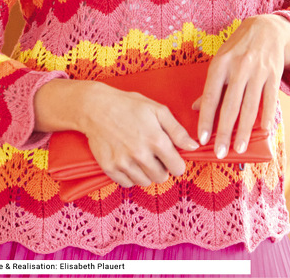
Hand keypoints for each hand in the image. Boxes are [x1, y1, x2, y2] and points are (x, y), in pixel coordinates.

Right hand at [80, 84, 199, 188]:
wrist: (95, 107)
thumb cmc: (128, 105)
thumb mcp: (157, 110)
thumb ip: (177, 130)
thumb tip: (194, 147)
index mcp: (156, 140)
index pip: (178, 168)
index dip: (177, 162)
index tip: (170, 155)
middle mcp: (140, 154)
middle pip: (162, 178)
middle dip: (161, 168)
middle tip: (153, 154)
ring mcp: (123, 163)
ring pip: (145, 182)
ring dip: (146, 172)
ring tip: (139, 155)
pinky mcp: (109, 168)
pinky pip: (127, 184)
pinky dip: (130, 176)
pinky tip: (128, 160)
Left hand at [193, 15, 289, 157]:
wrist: (266, 28)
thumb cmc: (238, 48)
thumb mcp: (220, 60)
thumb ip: (210, 85)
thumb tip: (195, 108)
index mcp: (220, 64)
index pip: (210, 96)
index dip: (205, 119)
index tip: (201, 139)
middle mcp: (238, 68)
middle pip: (230, 106)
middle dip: (224, 132)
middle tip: (220, 153)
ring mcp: (257, 72)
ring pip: (250, 107)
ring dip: (244, 131)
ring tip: (238, 149)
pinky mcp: (274, 75)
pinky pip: (270, 100)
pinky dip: (267, 117)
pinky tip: (262, 132)